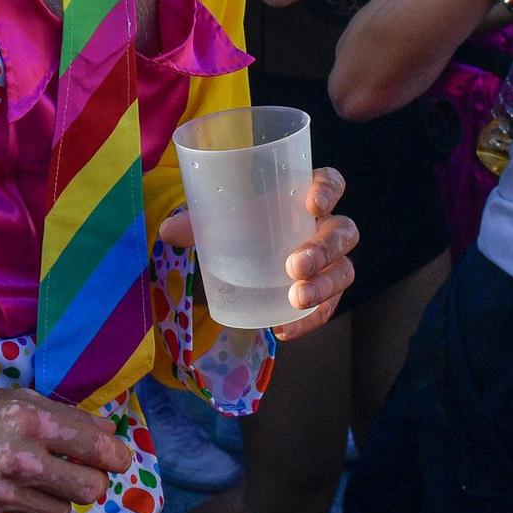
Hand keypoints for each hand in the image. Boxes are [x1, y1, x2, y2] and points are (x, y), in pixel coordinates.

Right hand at [0, 383, 134, 512]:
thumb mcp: (18, 399)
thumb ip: (67, 415)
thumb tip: (107, 432)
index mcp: (32, 422)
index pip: (97, 450)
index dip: (116, 457)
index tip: (115, 459)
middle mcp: (20, 461)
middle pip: (89, 490)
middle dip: (92, 481)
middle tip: (80, 472)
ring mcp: (1, 496)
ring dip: (59, 499)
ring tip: (40, 482)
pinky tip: (17, 495)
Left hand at [158, 167, 358, 341]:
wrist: (248, 259)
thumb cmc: (242, 226)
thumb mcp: (222, 221)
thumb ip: (198, 223)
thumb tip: (168, 231)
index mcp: (304, 195)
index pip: (331, 183)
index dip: (329, 189)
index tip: (312, 203)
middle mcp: (325, 226)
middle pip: (343, 231)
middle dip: (324, 249)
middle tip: (295, 266)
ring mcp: (331, 262)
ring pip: (345, 270)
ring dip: (324, 286)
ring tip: (297, 299)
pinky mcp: (326, 293)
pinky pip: (328, 307)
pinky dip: (309, 320)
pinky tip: (284, 329)